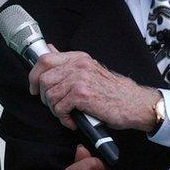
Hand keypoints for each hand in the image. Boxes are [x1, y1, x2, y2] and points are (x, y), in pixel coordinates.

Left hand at [27, 48, 157, 131]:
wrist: (135, 103)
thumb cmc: (113, 91)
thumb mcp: (90, 69)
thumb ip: (68, 61)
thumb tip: (49, 48)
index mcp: (78, 58)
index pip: (45, 60)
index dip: (34, 75)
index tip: (34, 88)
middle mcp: (78, 65)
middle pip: (43, 79)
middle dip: (44, 97)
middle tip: (55, 106)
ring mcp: (80, 79)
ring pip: (49, 95)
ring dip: (55, 109)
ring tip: (67, 114)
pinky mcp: (82, 95)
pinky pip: (59, 108)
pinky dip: (63, 118)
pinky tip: (73, 120)